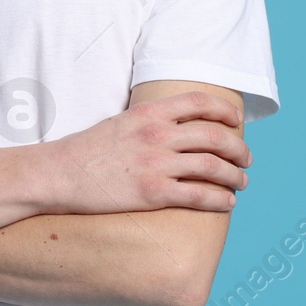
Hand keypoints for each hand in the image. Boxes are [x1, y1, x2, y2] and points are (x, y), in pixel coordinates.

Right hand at [46, 91, 250, 214]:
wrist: (58, 174)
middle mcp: (158, 134)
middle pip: (215, 137)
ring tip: (242, 183)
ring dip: (235, 176)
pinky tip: (227, 203)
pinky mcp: (152, 192)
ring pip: (213, 167)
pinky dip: (220, 199)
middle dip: (239, 148)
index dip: (226, 111)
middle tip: (246, 158)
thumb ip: (151, 122)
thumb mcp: (122, 122)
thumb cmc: (87, 150)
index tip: (237, 121)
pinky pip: (199, 195)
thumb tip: (176, 128)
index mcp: (150, 112)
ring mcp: (156, 163)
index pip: (201, 102)